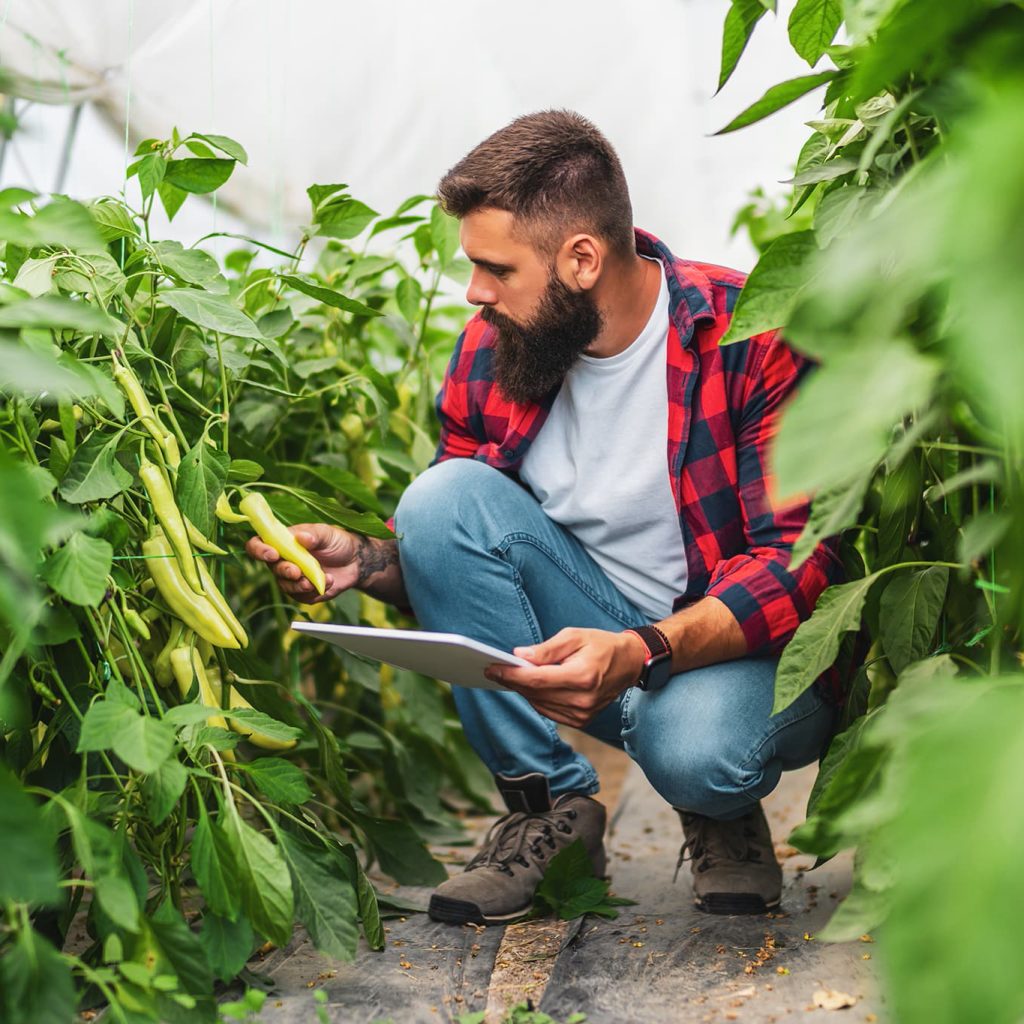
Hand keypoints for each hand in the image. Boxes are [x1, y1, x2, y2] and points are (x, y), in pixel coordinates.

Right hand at [245, 523, 359, 603]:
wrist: (356, 560)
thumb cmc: (337, 542)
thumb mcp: (327, 533)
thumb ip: (314, 535)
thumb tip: (301, 537)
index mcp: (283, 542)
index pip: (258, 545)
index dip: (259, 550)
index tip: (272, 554)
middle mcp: (284, 560)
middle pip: (272, 568)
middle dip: (284, 571)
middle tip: (297, 571)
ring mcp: (293, 578)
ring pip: (285, 586)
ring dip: (299, 585)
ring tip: (314, 581)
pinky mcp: (304, 592)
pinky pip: (302, 596)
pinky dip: (315, 592)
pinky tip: (329, 582)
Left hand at [485, 627, 647, 728]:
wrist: (629, 664)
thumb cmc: (601, 645)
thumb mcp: (574, 636)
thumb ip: (546, 649)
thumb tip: (519, 656)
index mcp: (582, 676)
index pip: (537, 679)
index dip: (511, 675)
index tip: (492, 667)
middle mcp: (582, 699)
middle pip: (535, 693)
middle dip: (512, 681)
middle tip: (493, 669)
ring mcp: (583, 714)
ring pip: (539, 704)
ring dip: (522, 691)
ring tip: (508, 676)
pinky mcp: (582, 720)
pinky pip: (549, 711)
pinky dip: (536, 699)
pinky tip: (528, 686)